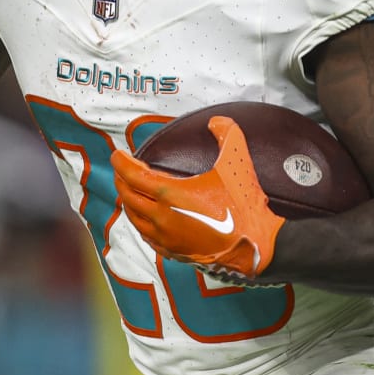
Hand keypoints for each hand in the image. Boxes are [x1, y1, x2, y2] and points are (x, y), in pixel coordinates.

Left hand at [111, 116, 284, 278]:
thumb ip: (227, 135)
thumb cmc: (244, 207)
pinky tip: (146, 217)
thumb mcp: (237, 163)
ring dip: (129, 201)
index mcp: (171, 195)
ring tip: (131, 190)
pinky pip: (147, 235)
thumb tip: (217, 122)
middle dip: (121, 180)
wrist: (256, 247)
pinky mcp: (175, 252)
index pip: (133, 176)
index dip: (121, 163)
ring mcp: (167, 238)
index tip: (117, 155)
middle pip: (128, 196)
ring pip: (134, 218)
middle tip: (122, 169)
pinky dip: (140, 222)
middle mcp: (162, 218)